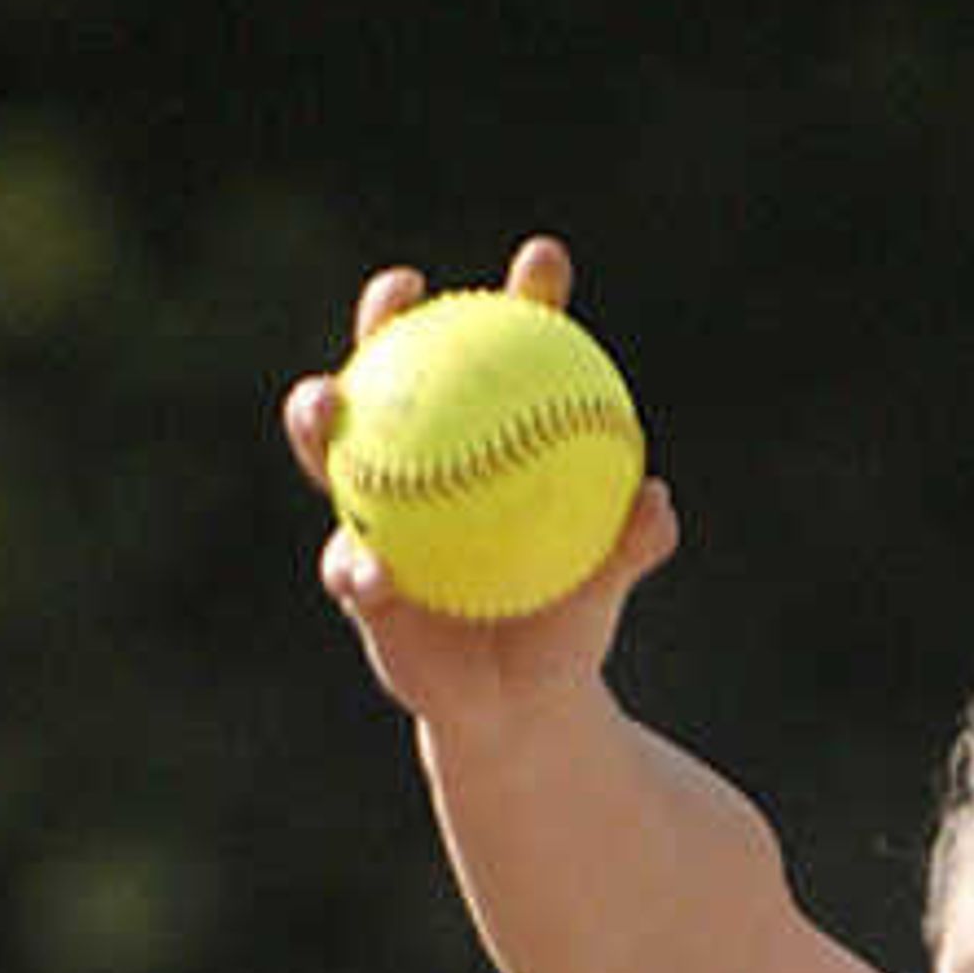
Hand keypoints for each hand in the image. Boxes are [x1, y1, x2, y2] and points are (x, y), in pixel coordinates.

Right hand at [283, 230, 676, 722]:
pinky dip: (361, 565)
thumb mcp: (604, 584)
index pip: (503, 358)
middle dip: (386, 314)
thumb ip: (630, 542)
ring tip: (327, 400)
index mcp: (483, 444)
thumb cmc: (563, 624)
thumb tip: (655, 500)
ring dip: (319, 415)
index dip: (523, 301)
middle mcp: (417, 464)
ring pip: (335, 452)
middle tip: (403, 287)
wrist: (522, 708)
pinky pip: (352, 567)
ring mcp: (375, 517)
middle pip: (392, 368)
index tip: (546, 264)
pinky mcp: (357, 584)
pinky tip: (373, 570)